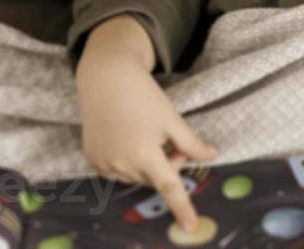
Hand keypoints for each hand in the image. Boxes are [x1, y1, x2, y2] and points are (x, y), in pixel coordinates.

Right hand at [76, 16, 217, 232]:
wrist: (105, 75)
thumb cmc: (142, 93)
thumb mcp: (170, 117)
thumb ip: (190, 142)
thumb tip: (211, 156)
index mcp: (144, 154)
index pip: (169, 188)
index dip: (182, 208)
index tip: (191, 227)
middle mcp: (121, 163)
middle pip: (153, 179)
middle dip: (167, 165)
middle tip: (171, 139)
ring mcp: (103, 162)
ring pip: (135, 176)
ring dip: (147, 165)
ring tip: (149, 135)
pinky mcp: (92, 157)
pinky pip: (116, 171)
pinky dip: (127, 162)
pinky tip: (128, 138)